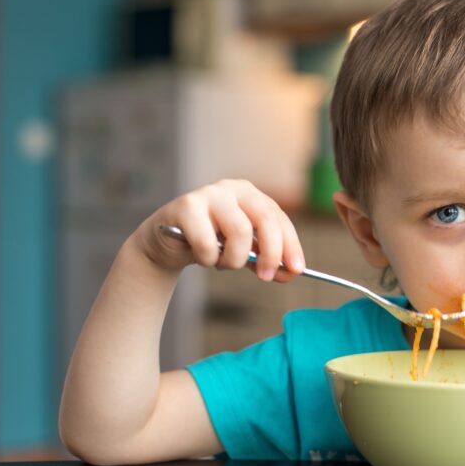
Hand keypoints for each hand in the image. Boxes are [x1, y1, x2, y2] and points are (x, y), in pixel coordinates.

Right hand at [133, 180, 305, 280]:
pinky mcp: (186, 206)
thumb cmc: (210, 244)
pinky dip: (209, 259)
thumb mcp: (243, 252)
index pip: (279, 217)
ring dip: (234, 259)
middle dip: (271, 253)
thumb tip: (290, 273)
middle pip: (265, 218)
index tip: (297, 270)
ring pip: (239, 231)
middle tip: (267, 277)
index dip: (290, 245)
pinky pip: (207, 242)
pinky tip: (203, 257)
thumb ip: (265, 260)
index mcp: (251, 195)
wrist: (167, 245)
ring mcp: (209, 194)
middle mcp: (232, 188)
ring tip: (223, 264)